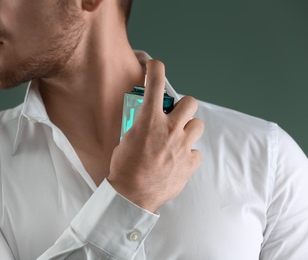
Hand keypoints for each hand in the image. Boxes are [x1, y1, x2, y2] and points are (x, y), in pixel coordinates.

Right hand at [108, 60, 203, 211]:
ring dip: (188, 129)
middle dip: (184, 105)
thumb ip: (139, 126)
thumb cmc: (124, 168)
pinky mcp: (189, 163)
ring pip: (198, 126)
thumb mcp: (127, 139)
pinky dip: (188, 154)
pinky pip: (196, 152)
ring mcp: (182, 146)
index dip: (156, 68)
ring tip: (177, 138)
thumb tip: (145, 120)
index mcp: (149, 121)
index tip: (154, 66)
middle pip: (190, 102)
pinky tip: (178, 160)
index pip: (156, 84)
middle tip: (174, 115)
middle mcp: (170, 130)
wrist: (132, 195)